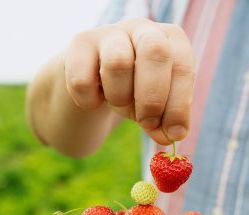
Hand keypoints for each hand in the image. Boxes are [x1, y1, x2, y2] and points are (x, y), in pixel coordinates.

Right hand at [64, 18, 194, 144]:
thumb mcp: (154, 107)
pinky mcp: (81, 43)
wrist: (95, 78)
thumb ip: (164, 122)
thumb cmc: (134, 90)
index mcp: (171, 40)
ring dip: (119, 97)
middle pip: (155, 52)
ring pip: (118, 63)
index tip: (174, 133)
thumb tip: (171, 137)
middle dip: (152, 98)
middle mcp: (143, 28)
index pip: (182, 66)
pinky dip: (90, 101)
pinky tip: (94, 101)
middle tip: (146, 123)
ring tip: (118, 104)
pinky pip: (83, 79)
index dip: (179, 105)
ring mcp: (111, 33)